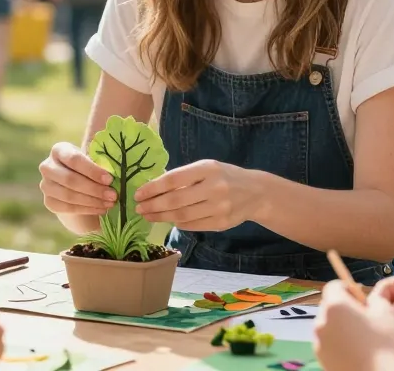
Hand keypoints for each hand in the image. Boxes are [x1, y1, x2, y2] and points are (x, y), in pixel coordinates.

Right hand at [39, 142, 115, 215]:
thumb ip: (101, 157)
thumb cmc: (88, 167)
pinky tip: (101, 209)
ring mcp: (46, 185)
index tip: (110, 179)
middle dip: (94, 189)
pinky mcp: (49, 202)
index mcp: (59, 150)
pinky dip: (87, 209)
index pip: (74, 159)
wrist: (76, 185)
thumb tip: (115, 161)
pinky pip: (68, 208)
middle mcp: (47, 166)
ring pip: (69, 196)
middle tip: (113, 195)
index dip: (92, 170)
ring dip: (92, 201)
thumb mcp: (93, 158)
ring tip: (110, 203)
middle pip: (70, 179)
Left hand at [134, 160, 262, 230]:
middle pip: (175, 201)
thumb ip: (185, 177)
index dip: (153, 188)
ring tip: (148, 216)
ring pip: (182, 216)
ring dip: (161, 217)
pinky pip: (192, 225)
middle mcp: (214, 187)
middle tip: (138, 208)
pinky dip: (178, 223)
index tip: (138, 194)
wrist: (255, 192)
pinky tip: (169, 220)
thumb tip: (154, 188)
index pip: (173, 180)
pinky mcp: (221, 223)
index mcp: (208, 169)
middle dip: (153, 206)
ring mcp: (219, 207)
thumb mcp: (207, 168)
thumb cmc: (224, 176)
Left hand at [313, 281, 393, 370]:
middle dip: (344, 309)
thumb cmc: (384, 344)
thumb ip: (374, 299)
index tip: (361, 299)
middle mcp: (320, 322)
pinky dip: (338, 343)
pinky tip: (355, 351)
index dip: (347, 288)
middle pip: (329, 307)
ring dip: (340, 327)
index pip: (333, 286)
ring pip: (328, 326)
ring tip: (360, 338)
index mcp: (334, 305)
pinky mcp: (320, 360)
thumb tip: (367, 301)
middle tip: (363, 319)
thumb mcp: (386, 312)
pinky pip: (328, 344)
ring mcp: (318, 343)